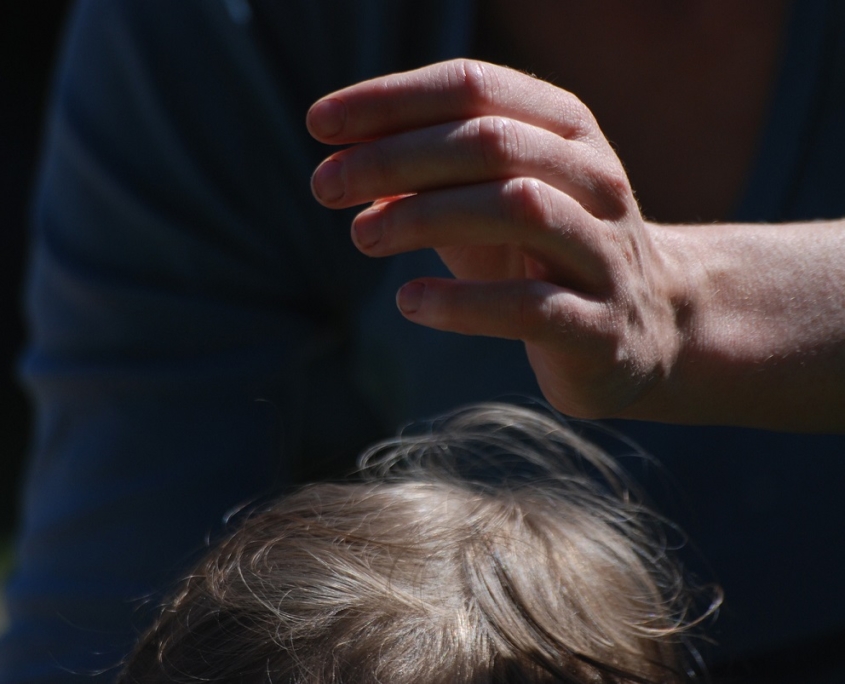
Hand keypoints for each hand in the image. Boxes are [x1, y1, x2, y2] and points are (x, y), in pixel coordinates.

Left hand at [307, 59, 688, 418]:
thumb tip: (344, 167)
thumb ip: (430, 180)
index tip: (319, 125)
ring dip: (423, 217)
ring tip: (361, 237)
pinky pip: (529, 304)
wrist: (649, 327)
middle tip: (325, 184)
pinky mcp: (600, 324)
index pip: (474, 86)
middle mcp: (594, 179)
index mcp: (567, 131)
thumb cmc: (548, 256)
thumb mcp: (491, 204)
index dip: (391, 99)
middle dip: (395, 158)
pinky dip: (461, 301)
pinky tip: (410, 301)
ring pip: (517, 208)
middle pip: (490, 142)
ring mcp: (605, 252)